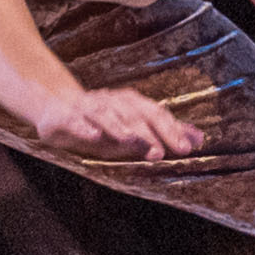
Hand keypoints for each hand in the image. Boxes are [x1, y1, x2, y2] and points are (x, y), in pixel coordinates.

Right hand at [17, 77, 198, 161]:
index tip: (187, 148)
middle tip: (161, 152)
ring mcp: (87, 107)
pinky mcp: (64, 116)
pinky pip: (75, 121)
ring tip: (133, 142)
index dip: (171, 130)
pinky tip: (95, 136)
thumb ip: (165, 133)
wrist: (55, 108)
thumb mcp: (133, 131)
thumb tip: (199, 139)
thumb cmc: (101, 125)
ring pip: (107, 116)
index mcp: (130, 104)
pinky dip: (85, 128)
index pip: (155, 114)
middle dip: (149, 133)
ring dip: (121, 129)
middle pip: (133, 115)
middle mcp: (111, 102)